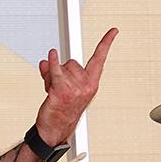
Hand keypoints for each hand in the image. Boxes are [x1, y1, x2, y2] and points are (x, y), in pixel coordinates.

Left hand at [34, 27, 117, 144]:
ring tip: (51, 90)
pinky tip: (50, 55)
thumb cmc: (60, 110)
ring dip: (51, 76)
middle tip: (57, 86)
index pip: (100, 59)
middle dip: (61, 70)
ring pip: (61, 67)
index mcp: (91, 84)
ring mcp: (75, 89)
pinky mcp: (63, 91)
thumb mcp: (64, 88)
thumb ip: (57, 71)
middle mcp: (86, 85)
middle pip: (71, 62)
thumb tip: (47, 59)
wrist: (54, 130)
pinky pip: (56, 71)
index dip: (106, 43)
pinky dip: (52, 62)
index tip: (113, 31)